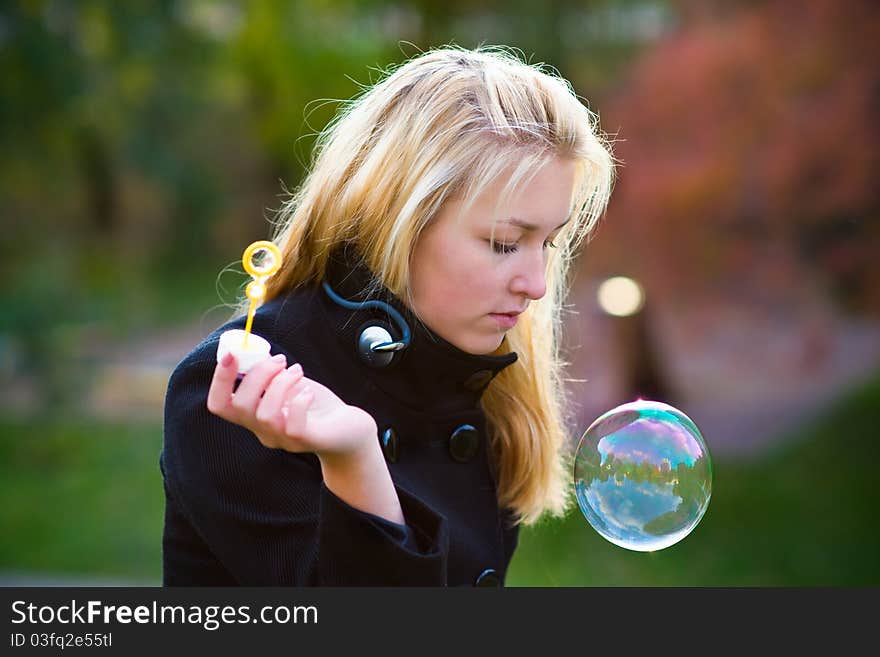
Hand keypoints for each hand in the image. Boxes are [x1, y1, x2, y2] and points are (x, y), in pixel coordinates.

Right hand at [206, 352, 378, 461]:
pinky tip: (309, 393)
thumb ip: (270, 373)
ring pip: (265, 415)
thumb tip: (253, 349)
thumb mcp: (289, 384)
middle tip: (281, 360)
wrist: (351, 431)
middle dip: (258, 374)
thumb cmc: (316, 405)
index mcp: (254, 416)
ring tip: (297, 371)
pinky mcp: (307, 441)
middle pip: (240, 406)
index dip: (219, 379)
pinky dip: (298, 402)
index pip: (219, 405)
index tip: (233, 353)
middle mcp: (264, 431)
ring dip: (280, 384)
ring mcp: (284, 439)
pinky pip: (292, 427)